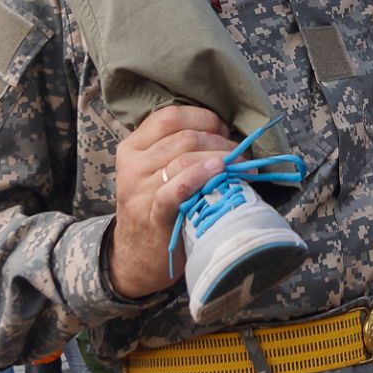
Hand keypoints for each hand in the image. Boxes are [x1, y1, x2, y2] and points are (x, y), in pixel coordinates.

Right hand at [106, 106, 239, 300]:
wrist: (137, 256)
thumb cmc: (156, 207)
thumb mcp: (155, 171)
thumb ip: (176, 149)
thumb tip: (223, 131)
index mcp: (132, 147)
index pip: (169, 116)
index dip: (203, 118)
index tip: (223, 130)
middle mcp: (132, 165)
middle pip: (184, 137)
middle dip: (219, 141)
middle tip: (239, 153)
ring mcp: (139, 191)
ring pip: (184, 159)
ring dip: (220, 159)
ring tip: (240, 167)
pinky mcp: (152, 215)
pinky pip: (177, 188)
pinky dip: (201, 177)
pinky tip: (219, 174)